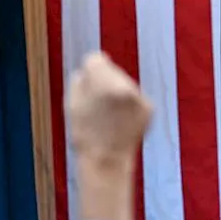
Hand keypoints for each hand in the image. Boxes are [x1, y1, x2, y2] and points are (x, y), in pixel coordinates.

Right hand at [65, 51, 151, 165]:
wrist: (106, 161)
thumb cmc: (85, 133)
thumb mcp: (71, 103)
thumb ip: (79, 78)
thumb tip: (89, 65)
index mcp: (103, 82)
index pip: (95, 58)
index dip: (89, 72)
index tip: (87, 86)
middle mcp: (125, 85)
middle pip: (112, 70)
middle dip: (104, 82)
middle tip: (97, 107)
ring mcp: (139, 96)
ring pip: (125, 83)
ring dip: (118, 94)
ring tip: (109, 117)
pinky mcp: (149, 108)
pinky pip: (136, 98)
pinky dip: (129, 107)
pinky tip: (121, 122)